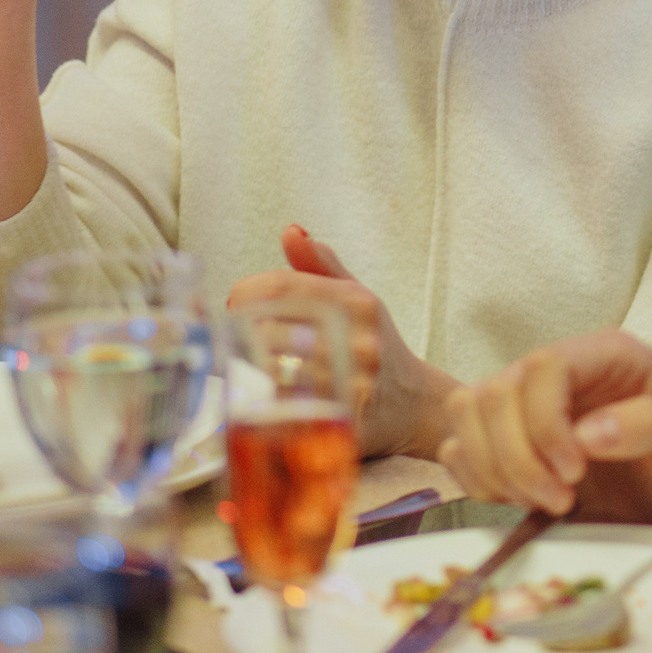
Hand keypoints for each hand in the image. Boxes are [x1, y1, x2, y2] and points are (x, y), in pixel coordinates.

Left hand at [226, 225, 458, 459]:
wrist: (416, 405)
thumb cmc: (377, 346)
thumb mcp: (357, 298)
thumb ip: (321, 265)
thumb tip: (290, 232)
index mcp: (356, 302)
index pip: (280, 286)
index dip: (245, 293)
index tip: (235, 305)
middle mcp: (357, 338)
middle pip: (267, 328)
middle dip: (242, 335)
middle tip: (236, 342)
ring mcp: (352, 382)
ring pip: (270, 369)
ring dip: (248, 371)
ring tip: (247, 370)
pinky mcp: (344, 421)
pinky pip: (285, 409)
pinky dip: (265, 404)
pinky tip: (265, 398)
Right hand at [439, 328, 651, 520]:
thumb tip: (590, 433)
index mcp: (608, 356)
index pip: (546, 364)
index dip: (545, 422)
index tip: (573, 474)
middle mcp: (561, 369)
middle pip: (497, 391)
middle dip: (519, 457)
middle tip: (560, 500)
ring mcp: (524, 400)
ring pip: (466, 411)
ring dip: (493, 468)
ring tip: (542, 501)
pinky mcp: (502, 435)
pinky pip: (458, 445)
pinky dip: (477, 480)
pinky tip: (519, 500)